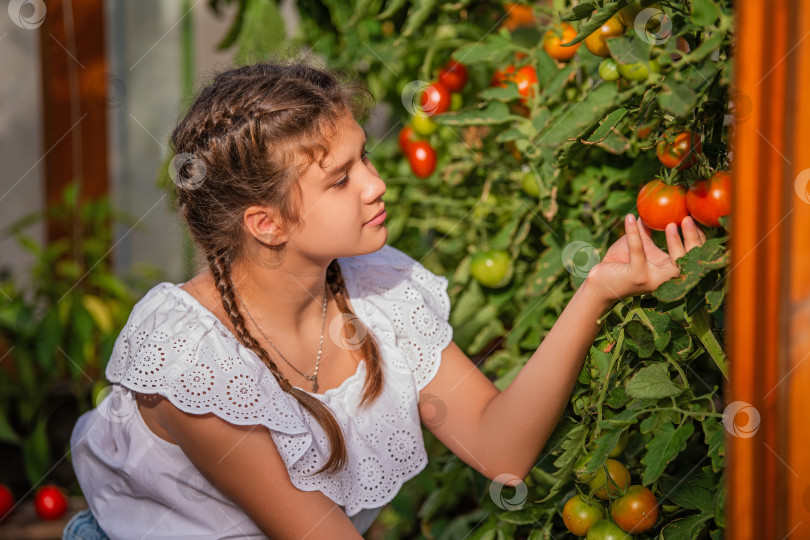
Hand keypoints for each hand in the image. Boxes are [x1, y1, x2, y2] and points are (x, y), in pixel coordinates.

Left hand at [585, 214, 706, 302]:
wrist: (599, 283)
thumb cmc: (621, 263)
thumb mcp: (639, 244)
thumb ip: (648, 228)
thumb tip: (656, 204)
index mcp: (670, 270)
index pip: (692, 255)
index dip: (697, 237)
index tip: (693, 216)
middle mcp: (666, 279)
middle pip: (690, 262)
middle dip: (693, 241)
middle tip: (687, 219)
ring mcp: (652, 280)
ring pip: (673, 264)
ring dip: (675, 243)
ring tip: (670, 224)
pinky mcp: (636, 276)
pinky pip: (637, 251)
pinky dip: (634, 234)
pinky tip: (629, 218)